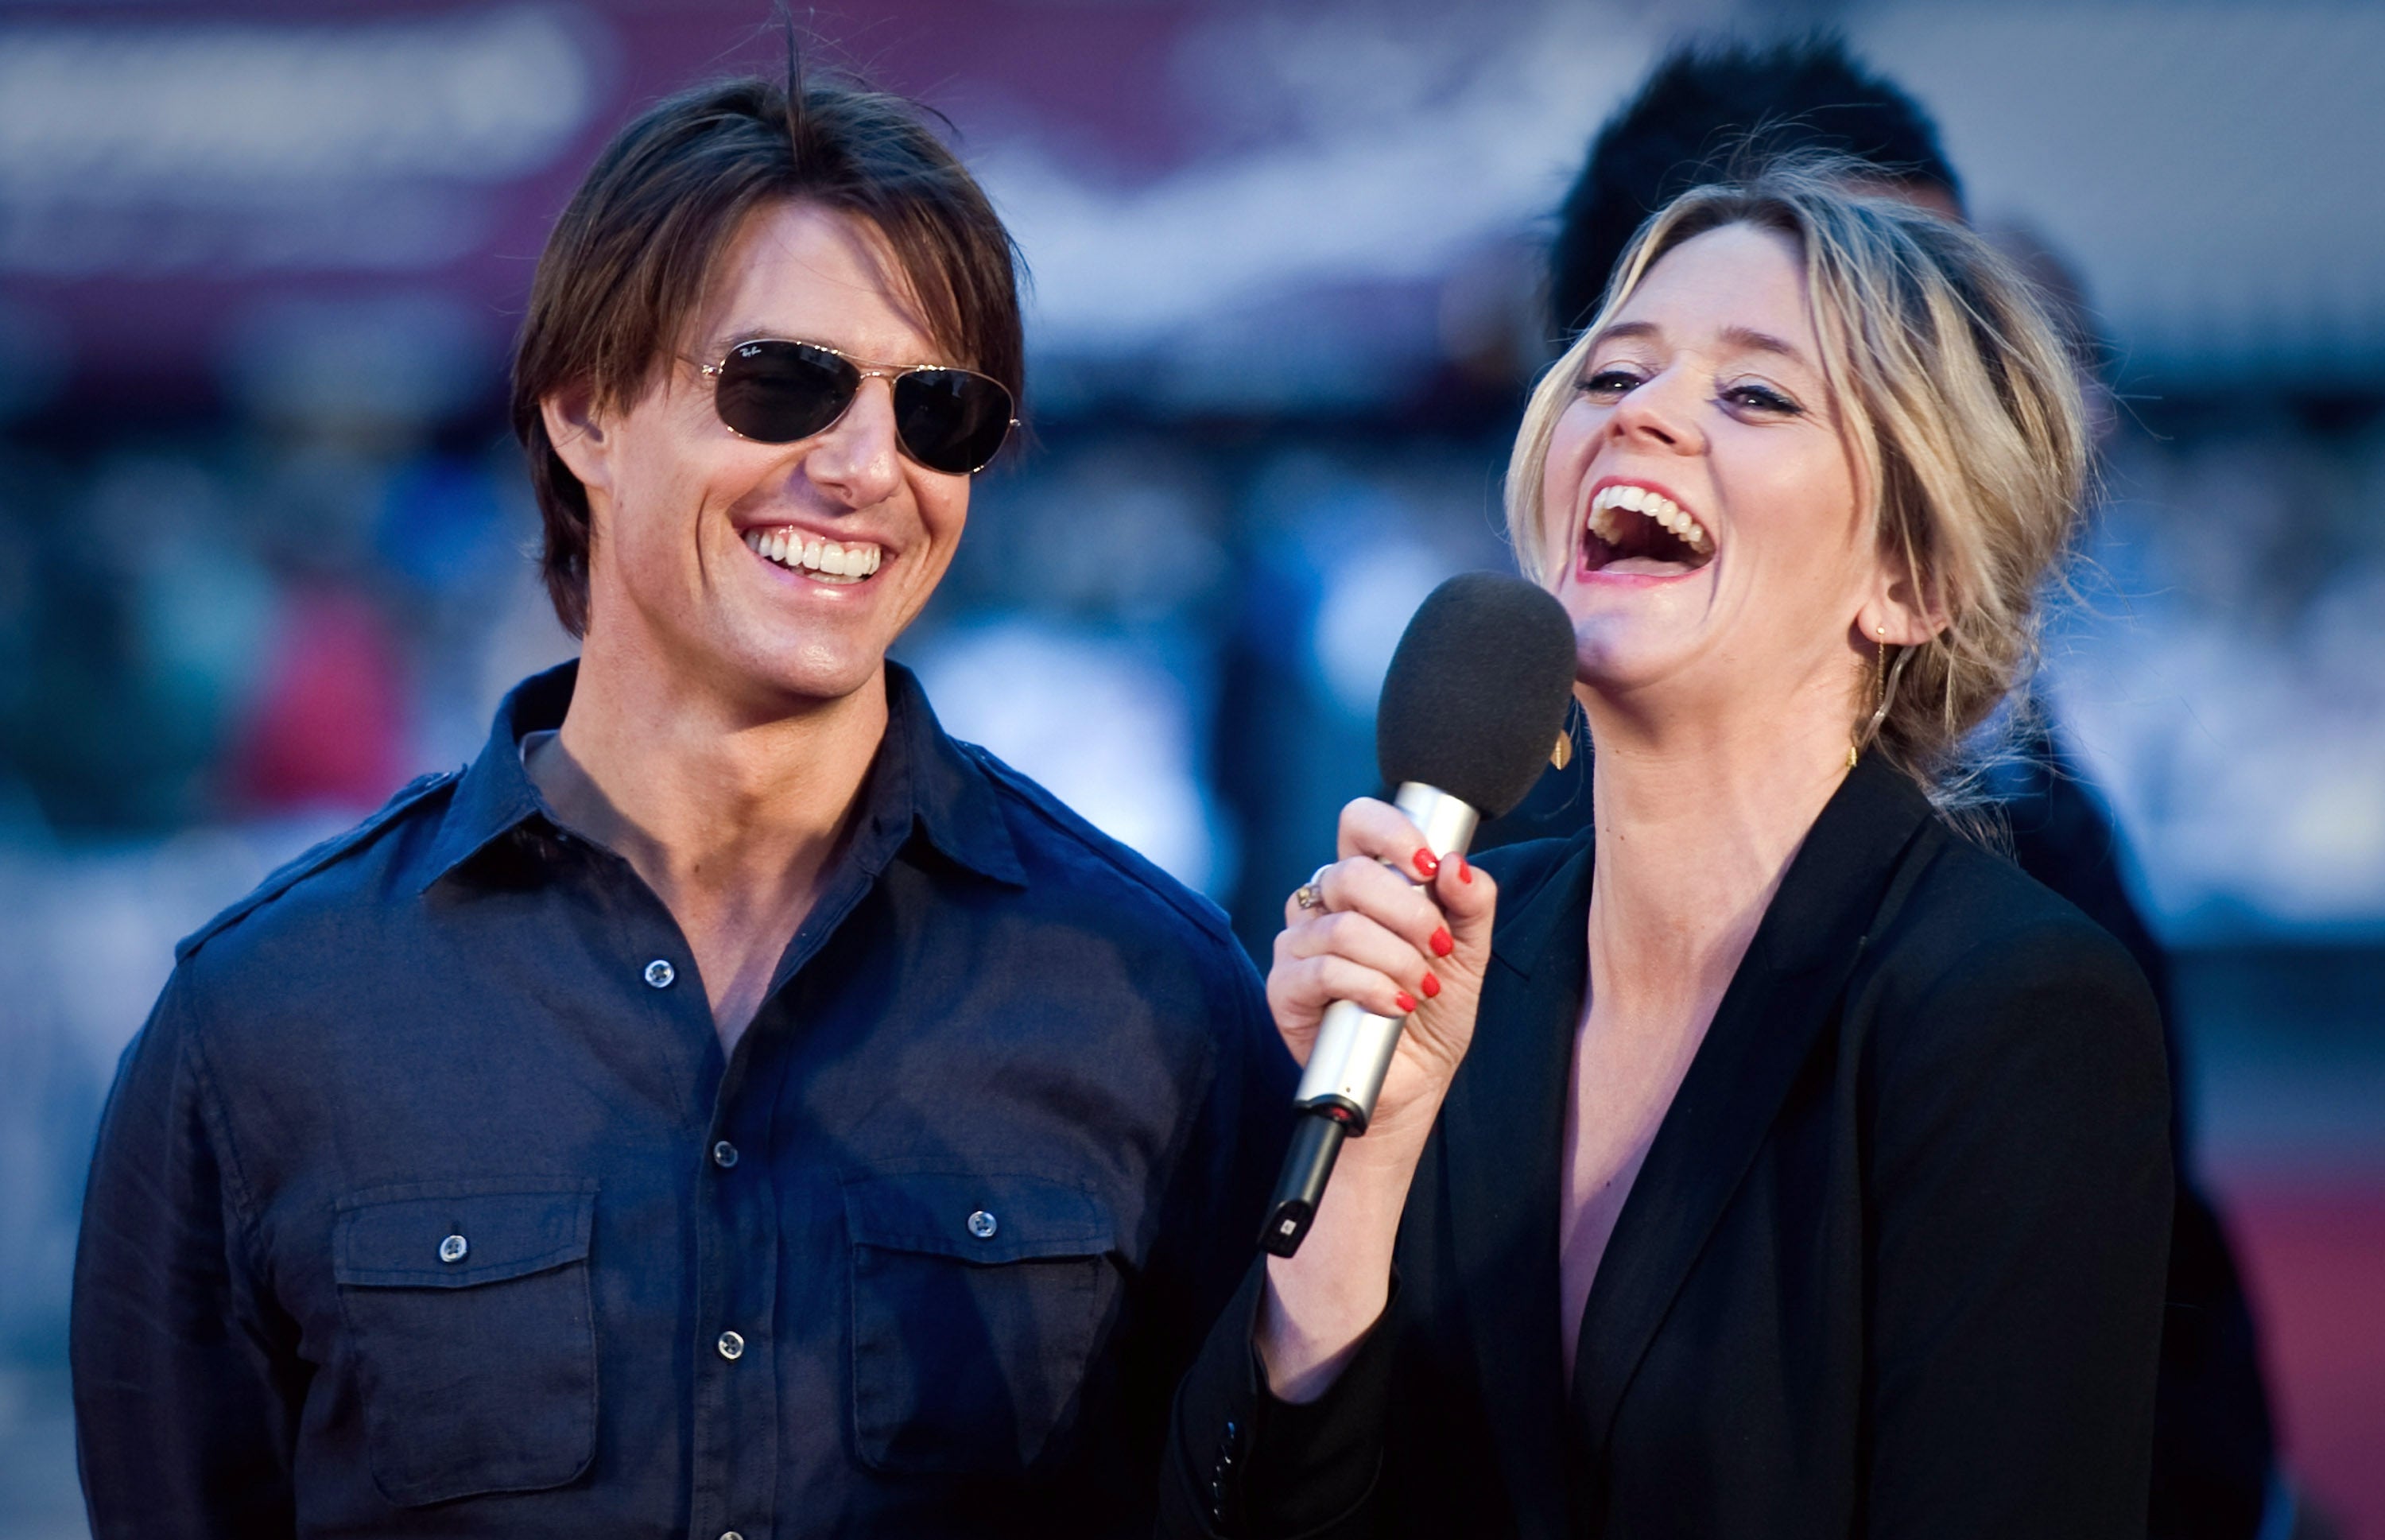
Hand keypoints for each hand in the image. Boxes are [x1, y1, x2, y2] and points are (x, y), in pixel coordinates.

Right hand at [1269, 796, 1498, 1145]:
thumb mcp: (1469, 952)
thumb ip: (1471, 903)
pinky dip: (1369, 986)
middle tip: (1438, 946)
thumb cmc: (1433, 1011)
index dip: (1392, 832)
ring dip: (1395, 959)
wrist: (1415, 1082)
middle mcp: (1324, 905)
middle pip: (1351, 873)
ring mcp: (1298, 945)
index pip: (1359, 823)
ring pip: (1341, 926)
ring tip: (1420, 989)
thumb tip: (1457, 863)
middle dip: (1408, 911)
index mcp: (1366, 884)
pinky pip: (1322, 970)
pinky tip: (1393, 1005)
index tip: (1429, 865)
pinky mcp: (1285, 989)